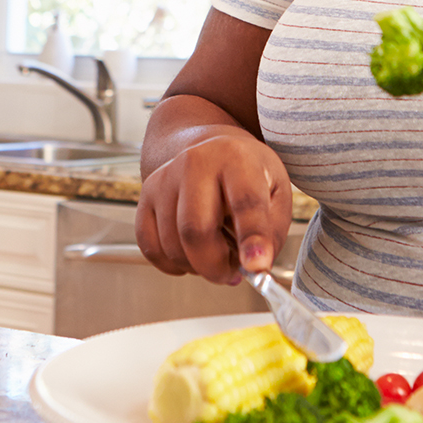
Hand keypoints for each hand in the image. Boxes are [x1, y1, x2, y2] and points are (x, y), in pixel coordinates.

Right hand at [135, 126, 292, 284]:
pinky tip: (192, 256)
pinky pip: (150, 246)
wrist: (212, 149)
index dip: (252, 237)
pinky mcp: (146, 195)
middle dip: (215, 266)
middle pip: (196, 229)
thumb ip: (271, 230)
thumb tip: (256, 267)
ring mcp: (165, 178)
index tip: (257, 265)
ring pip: (172, 244)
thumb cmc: (247, 173)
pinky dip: (172, 264)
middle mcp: (196, 162)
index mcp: (237, 158)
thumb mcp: (277, 191)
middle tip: (232, 273)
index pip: (244, 200)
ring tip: (217, 255)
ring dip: (197, 266)